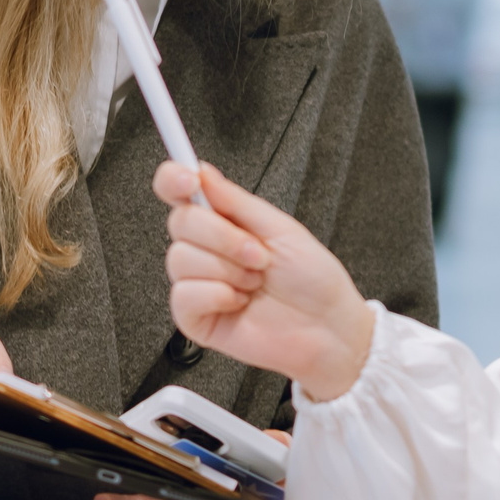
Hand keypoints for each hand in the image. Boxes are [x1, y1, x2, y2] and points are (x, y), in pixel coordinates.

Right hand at [154, 161, 373, 400]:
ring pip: (180, 258)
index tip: (189, 179)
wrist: (327, 327)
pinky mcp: (194, 317)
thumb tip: (202, 171)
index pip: (178, 191)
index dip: (173, 179)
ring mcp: (198, 283)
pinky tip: (240, 302)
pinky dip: (218, 295)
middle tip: (258, 254)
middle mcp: (206, 249)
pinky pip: (184, 295)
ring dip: (228, 270)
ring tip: (255, 282)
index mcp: (223, 221)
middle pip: (180, 222)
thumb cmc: (312, 280)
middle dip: (224, 237)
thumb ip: (236, 201)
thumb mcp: (280, 229)